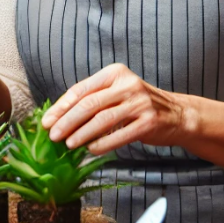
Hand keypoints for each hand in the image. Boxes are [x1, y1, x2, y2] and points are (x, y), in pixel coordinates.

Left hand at [42, 63, 186, 154]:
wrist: (177, 114)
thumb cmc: (137, 104)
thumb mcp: (116, 93)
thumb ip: (92, 100)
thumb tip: (58, 118)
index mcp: (114, 73)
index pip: (81, 90)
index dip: (61, 107)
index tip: (46, 121)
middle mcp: (127, 84)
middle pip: (89, 104)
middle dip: (67, 121)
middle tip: (52, 135)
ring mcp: (139, 102)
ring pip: (102, 120)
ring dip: (81, 134)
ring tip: (68, 144)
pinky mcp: (149, 122)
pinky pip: (119, 135)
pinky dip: (102, 144)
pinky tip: (90, 150)